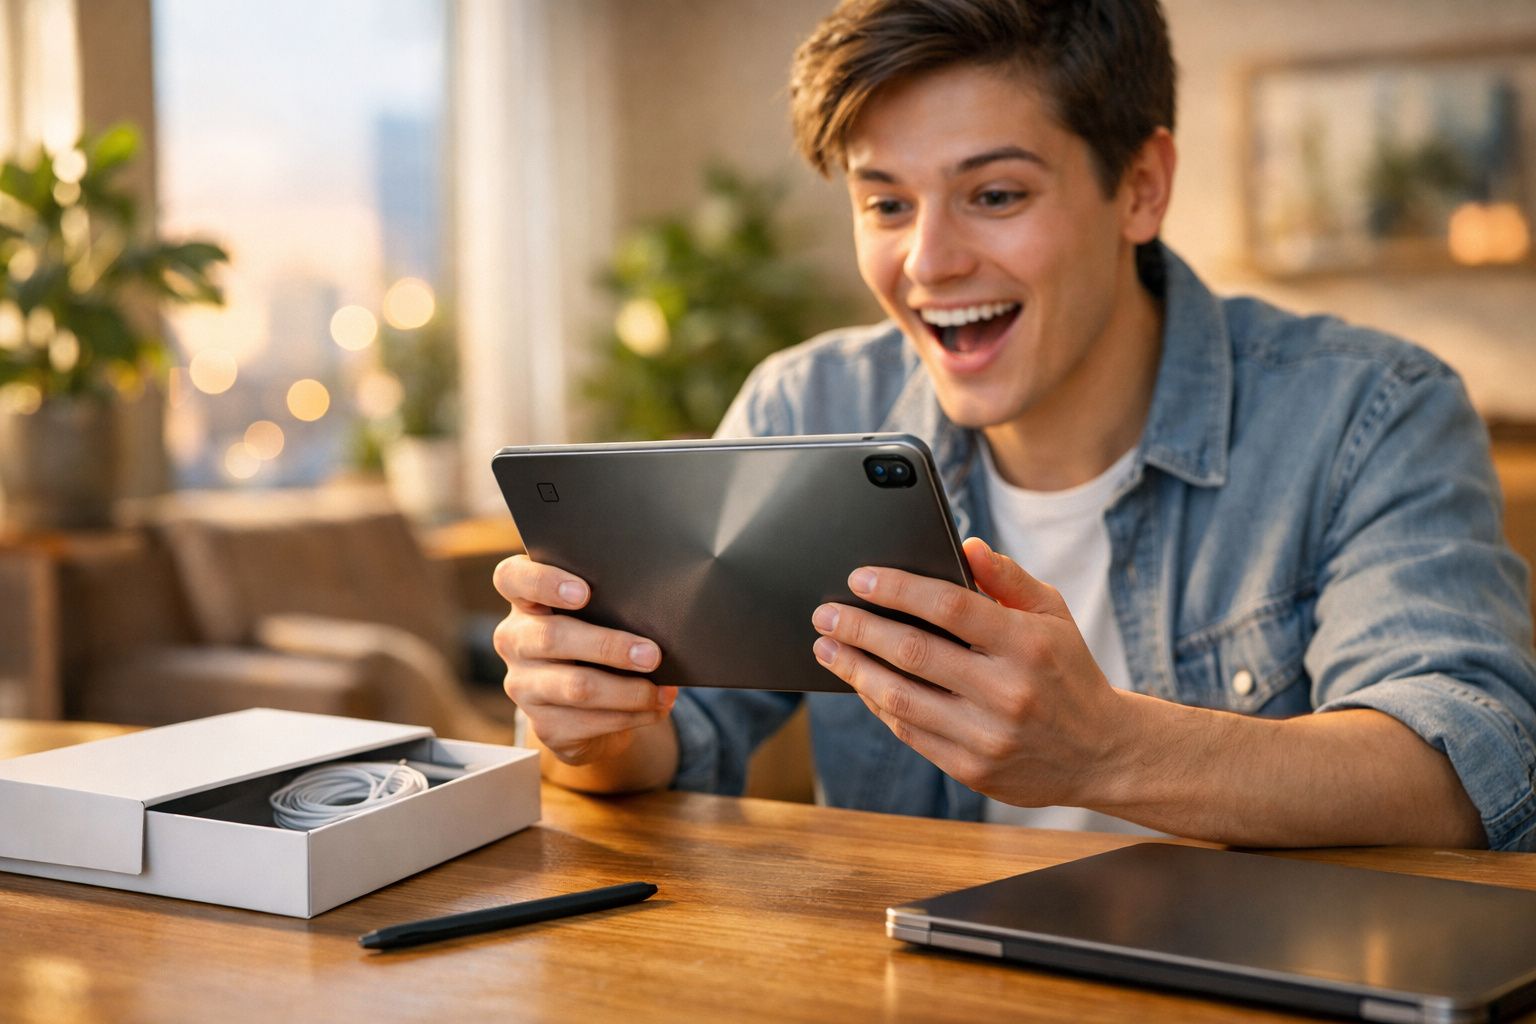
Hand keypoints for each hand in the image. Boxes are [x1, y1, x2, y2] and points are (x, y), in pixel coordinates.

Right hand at [492, 554, 675, 764]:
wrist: (594, 703)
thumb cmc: (602, 637)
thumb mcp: (601, 615)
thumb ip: (613, 604)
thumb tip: (660, 617)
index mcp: (526, 599)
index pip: (513, 578)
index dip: (543, 581)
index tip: (583, 592)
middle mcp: (515, 640)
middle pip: (551, 637)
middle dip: (608, 646)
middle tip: (651, 654)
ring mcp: (523, 685)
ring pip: (575, 687)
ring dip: (627, 690)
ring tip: (663, 690)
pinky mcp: (543, 725)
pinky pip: (588, 721)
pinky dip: (630, 715)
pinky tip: (655, 707)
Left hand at [809, 537, 1125, 808]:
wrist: (1102, 752)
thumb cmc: (1067, 671)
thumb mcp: (1053, 614)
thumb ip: (1008, 578)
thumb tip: (966, 545)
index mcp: (1027, 644)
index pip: (949, 606)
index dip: (898, 588)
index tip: (859, 578)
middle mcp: (1007, 691)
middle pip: (913, 652)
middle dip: (859, 629)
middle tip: (825, 614)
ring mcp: (988, 735)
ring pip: (900, 697)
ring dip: (855, 669)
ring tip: (827, 648)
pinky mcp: (973, 769)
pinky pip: (910, 732)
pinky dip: (878, 705)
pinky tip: (860, 683)